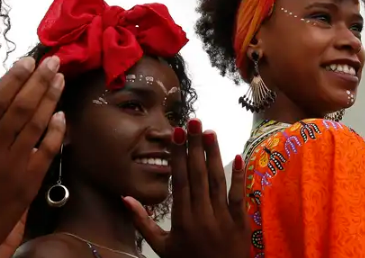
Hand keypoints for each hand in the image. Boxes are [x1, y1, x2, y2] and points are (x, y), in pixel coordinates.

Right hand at [0, 57, 66, 257]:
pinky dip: (56, 133)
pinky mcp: (27, 185)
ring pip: (37, 126)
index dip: (14, 78)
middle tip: (53, 60)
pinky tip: (62, 116)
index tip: (27, 60)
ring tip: (60, 78)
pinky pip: (46, 153)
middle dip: (39, 81)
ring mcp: (13, 169)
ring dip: (51, 99)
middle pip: (21, 108)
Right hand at [124, 119, 249, 257]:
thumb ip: (142, 222)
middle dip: (195, 146)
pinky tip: (238, 156)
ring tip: (210, 131)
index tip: (177, 133)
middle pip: (198, 174)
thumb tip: (124, 197)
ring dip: (214, 154)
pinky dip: (239, 176)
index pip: (180, 180)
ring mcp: (222, 218)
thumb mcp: (160, 247)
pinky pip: (239, 196)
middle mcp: (201, 214)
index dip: (178, 155)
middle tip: (194, 121)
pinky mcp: (240, 222)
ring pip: (217, 180)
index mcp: (181, 219)